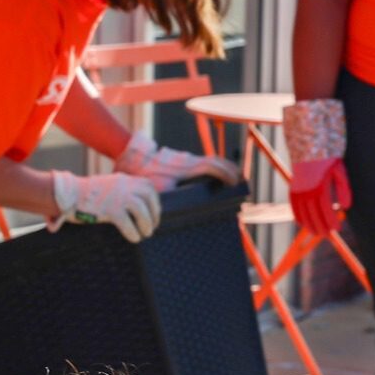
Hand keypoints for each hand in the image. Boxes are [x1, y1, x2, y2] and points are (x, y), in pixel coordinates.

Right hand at [50, 170, 162, 243]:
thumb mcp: (108, 186)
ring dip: (146, 223)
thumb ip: (122, 191)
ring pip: (141, 209)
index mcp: (123, 179)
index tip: (154, 214)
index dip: (154, 202)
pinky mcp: (108, 209)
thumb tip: (136, 207)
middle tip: (151, 228)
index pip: (148, 186)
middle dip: (154, 214)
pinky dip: (133, 232)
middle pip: (148, 197)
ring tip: (145, 234)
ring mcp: (116, 196)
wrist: (66, 194)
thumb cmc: (85, 194)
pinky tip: (133, 238)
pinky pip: (127, 223)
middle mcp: (123, 184)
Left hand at [115, 131, 241, 190]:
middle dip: (230, 170)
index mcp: (188, 166)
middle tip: (241, 180)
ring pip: (210, 161)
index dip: (227, 173)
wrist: (133, 158)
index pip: (214, 166)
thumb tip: (182, 216)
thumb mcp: (159, 191)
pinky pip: (202, 162)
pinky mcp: (182, 161)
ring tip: (233, 178)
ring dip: (222, 168)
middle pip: (216, 162)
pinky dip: (212, 167)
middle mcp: (190, 160)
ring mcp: (186, 159)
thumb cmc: (145, 176)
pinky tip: (214, 176)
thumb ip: (171, 202)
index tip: (237, 181)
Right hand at [289, 158, 350, 236]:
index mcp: (320, 185)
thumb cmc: (328, 154)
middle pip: (313, 213)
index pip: (326, 209)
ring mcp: (298, 188)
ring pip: (302, 212)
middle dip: (320, 226)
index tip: (337, 228)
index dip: (331, 220)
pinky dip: (298, 216)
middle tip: (327, 235)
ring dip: (309, 224)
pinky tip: (302, 224)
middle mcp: (307, 189)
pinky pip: (293, 205)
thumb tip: (346, 207)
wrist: (308, 140)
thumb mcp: (339, 168)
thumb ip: (343, 188)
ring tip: (316, 233)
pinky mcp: (293, 186)